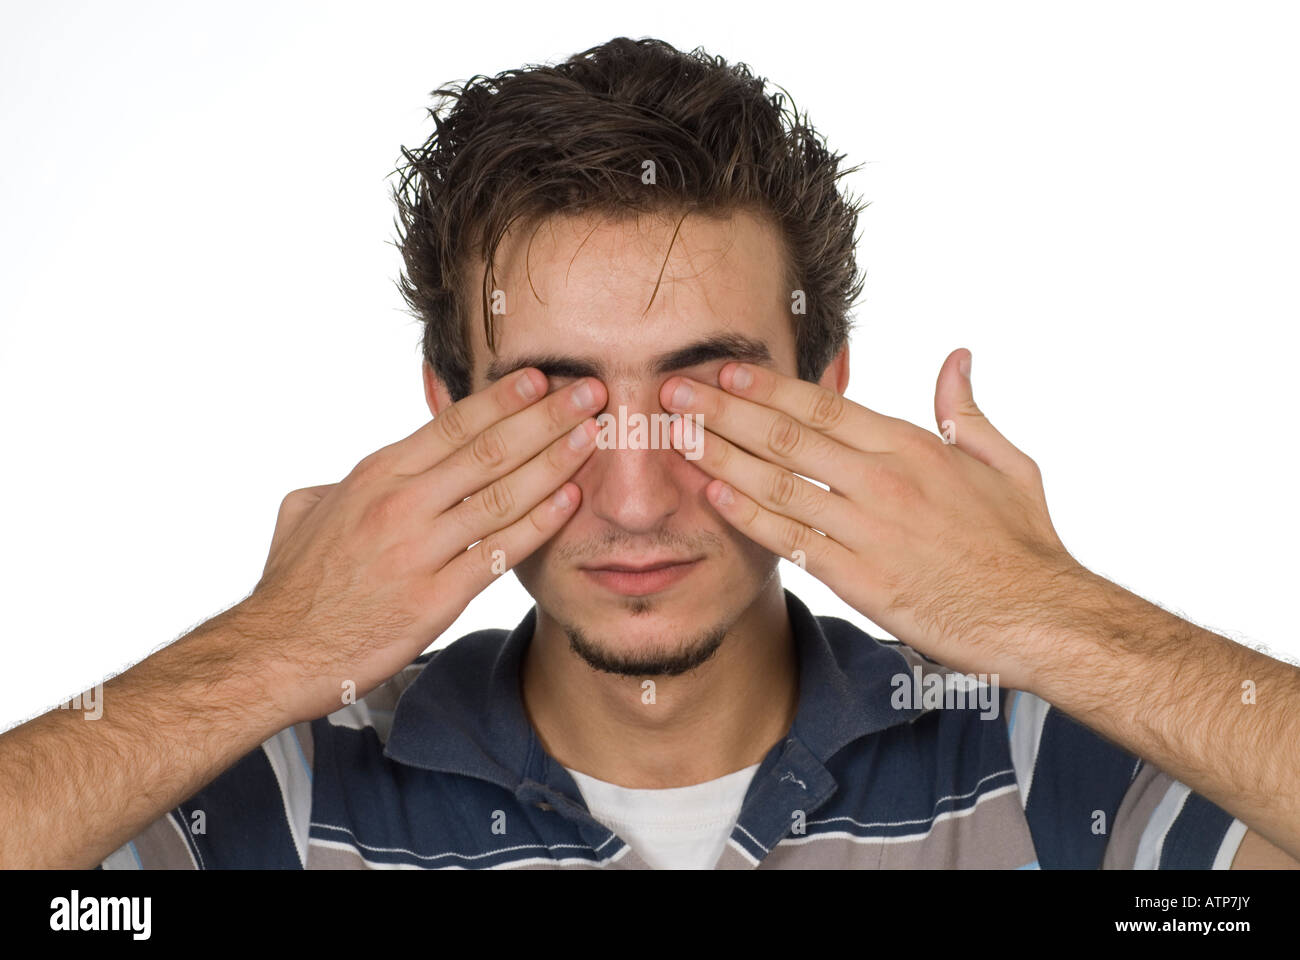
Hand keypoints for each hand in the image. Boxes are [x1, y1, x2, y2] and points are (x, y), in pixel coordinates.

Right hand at [232, 370, 605, 723]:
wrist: (275, 652)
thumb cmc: (293, 583)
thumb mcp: (305, 510)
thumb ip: (342, 483)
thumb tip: (357, 474)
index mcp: (375, 474)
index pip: (452, 425)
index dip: (503, 398)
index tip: (543, 378)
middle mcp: (401, 503)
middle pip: (489, 449)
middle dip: (547, 417)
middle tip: (591, 392)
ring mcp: (419, 550)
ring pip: (502, 495)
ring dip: (556, 461)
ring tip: (594, 436)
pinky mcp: (435, 598)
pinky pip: (500, 552)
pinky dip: (539, 523)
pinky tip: (571, 501)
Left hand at [661, 348, 1084, 690]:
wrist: (1036, 615)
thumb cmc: (1021, 542)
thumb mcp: (1006, 462)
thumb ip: (966, 410)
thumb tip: (957, 357)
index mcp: (912, 446)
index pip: (824, 405)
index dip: (766, 387)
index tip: (723, 370)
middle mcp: (883, 480)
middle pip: (786, 436)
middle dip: (722, 410)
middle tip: (672, 392)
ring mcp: (867, 529)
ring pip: (779, 483)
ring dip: (720, 456)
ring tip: (675, 437)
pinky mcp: (858, 579)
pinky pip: (791, 540)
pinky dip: (749, 516)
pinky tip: (713, 496)